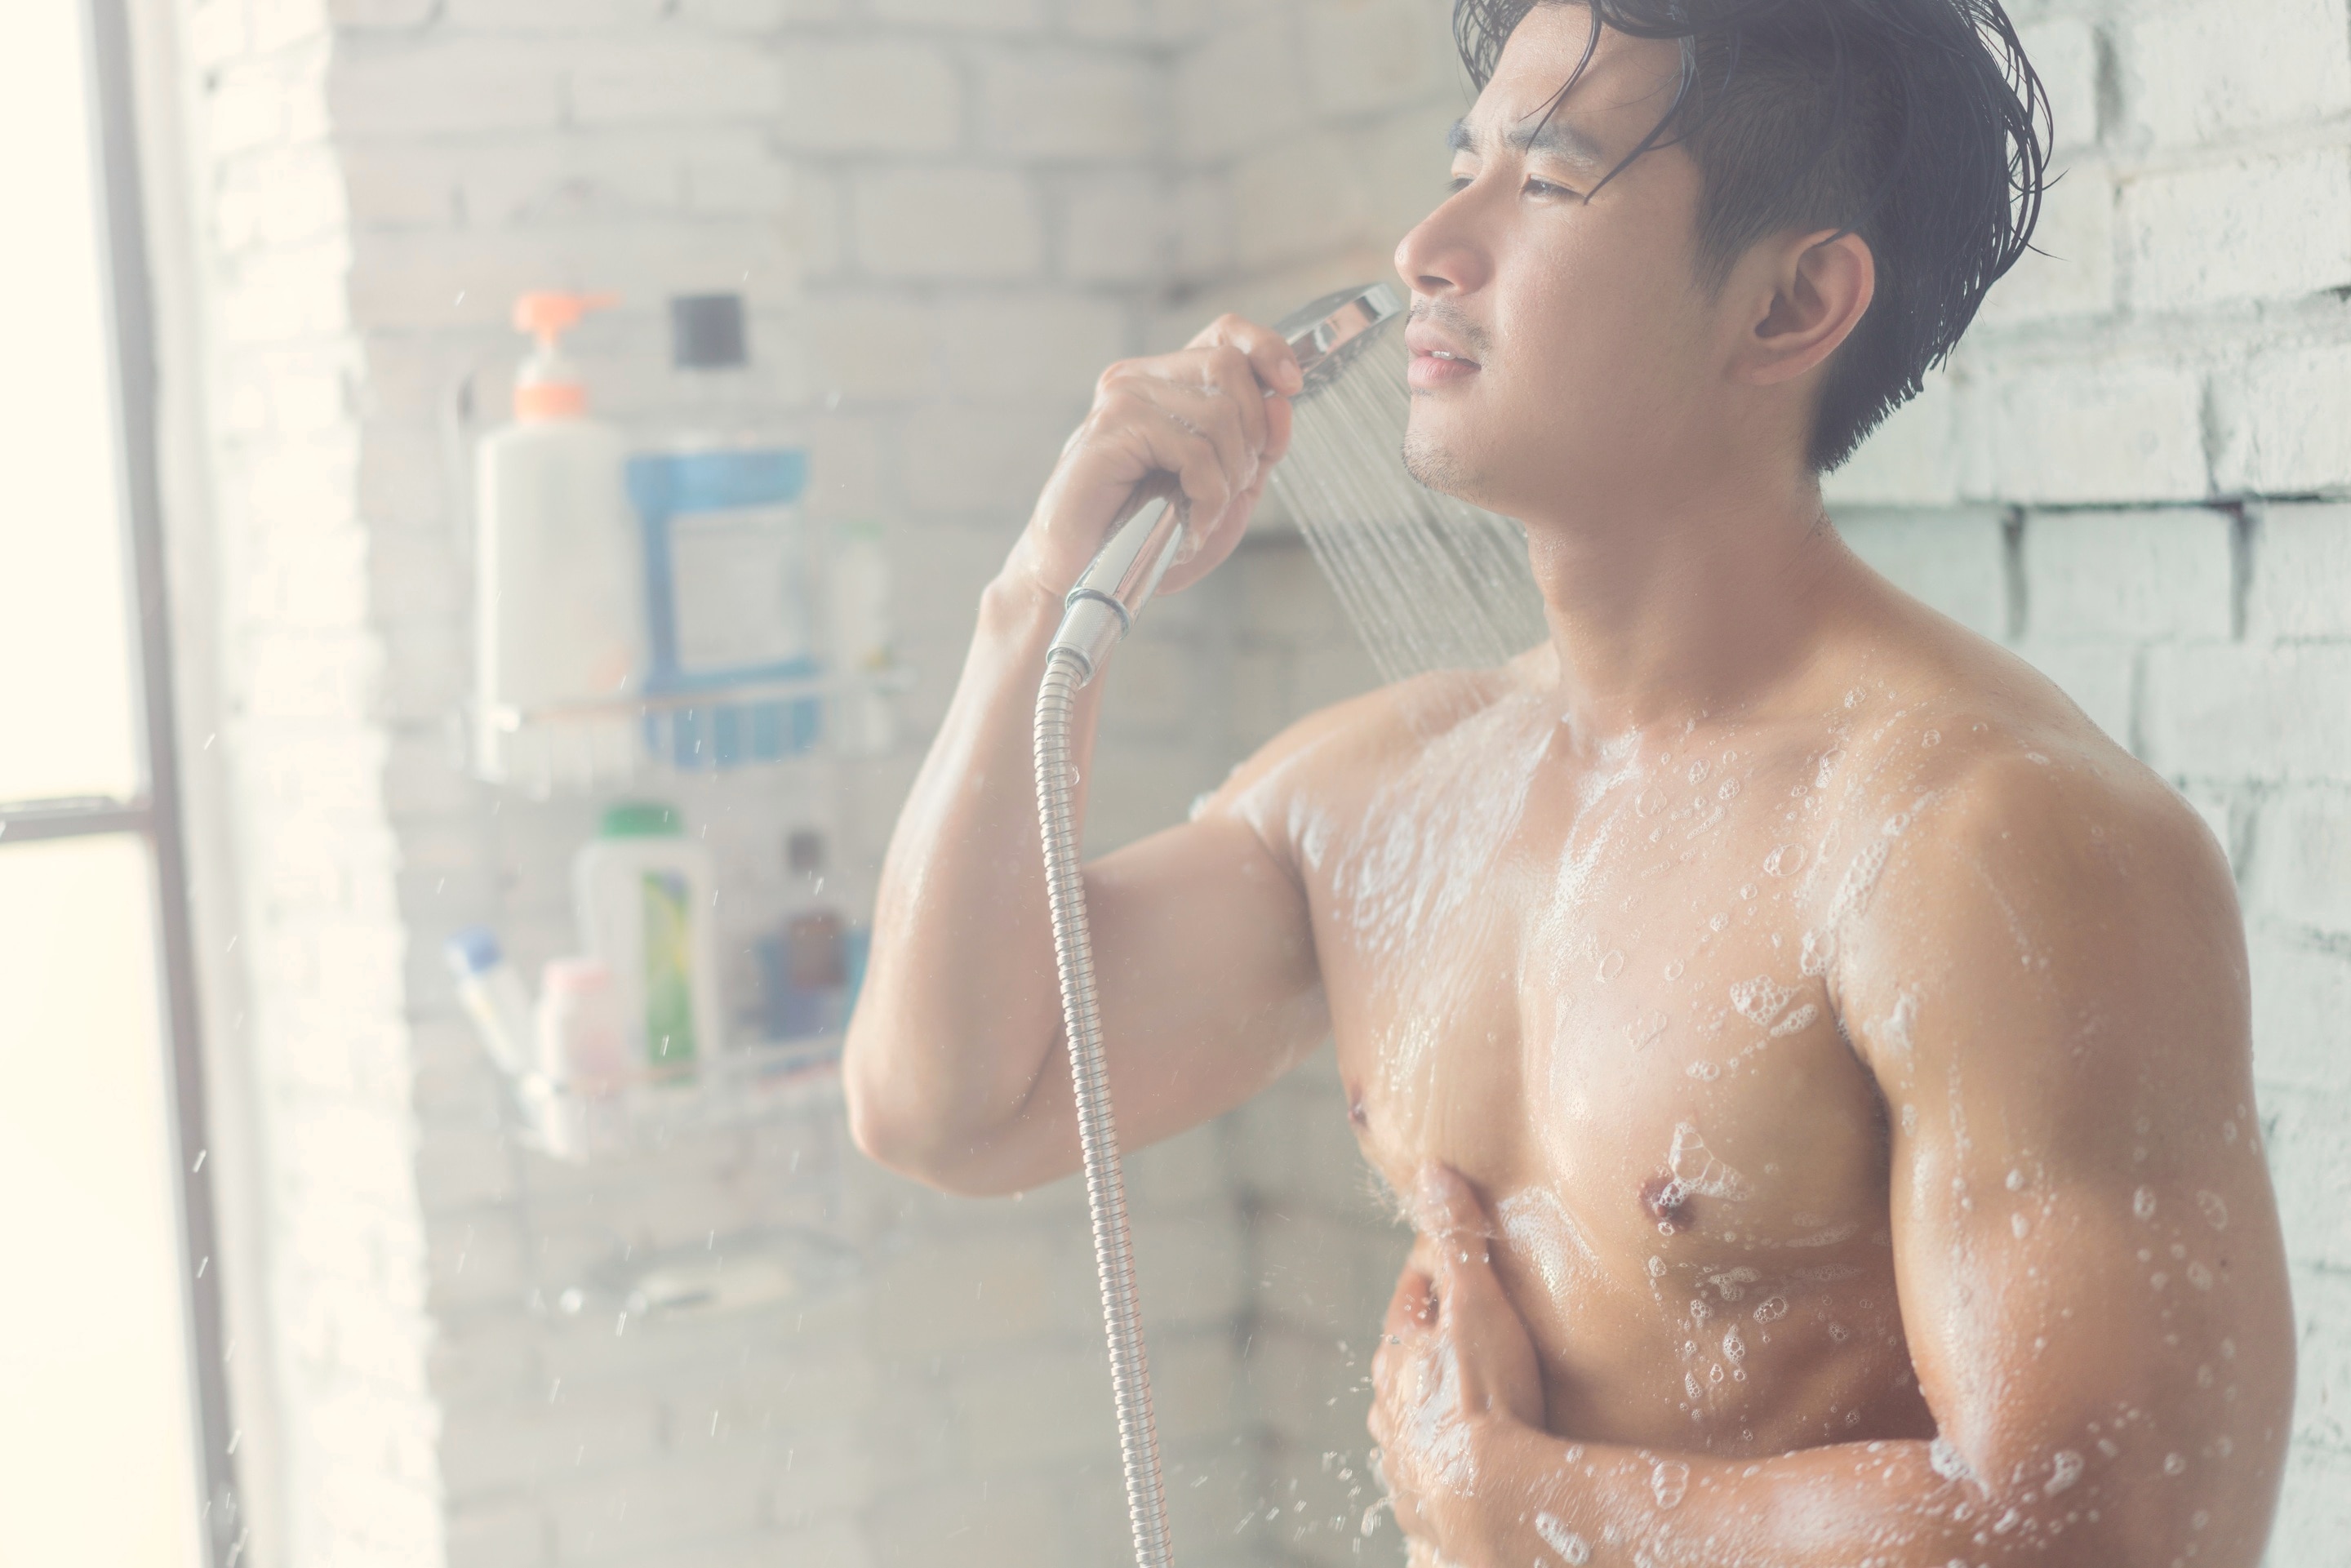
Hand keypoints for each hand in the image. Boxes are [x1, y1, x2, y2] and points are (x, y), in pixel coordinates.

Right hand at [1003, 315, 1301, 602]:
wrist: (1084, 573)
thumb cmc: (1146, 534)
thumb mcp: (1226, 488)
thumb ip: (1259, 445)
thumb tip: (1283, 399)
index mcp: (1166, 382)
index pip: (1227, 332)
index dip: (1267, 349)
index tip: (1291, 385)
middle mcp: (1140, 377)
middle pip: (1231, 368)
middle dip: (1251, 437)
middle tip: (1229, 489)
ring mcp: (1123, 397)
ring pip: (1219, 413)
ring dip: (1228, 477)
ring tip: (1204, 513)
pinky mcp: (1112, 427)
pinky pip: (1194, 450)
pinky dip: (1207, 496)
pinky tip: (1191, 523)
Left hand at [1369, 1164, 1546, 1559]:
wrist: (1488, 1498)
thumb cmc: (1484, 1394)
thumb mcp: (1478, 1302)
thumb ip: (1459, 1240)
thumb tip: (1433, 1172)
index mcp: (1396, 1354)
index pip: (1410, 1302)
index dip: (1433, 1282)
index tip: (1452, 1270)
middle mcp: (1387, 1407)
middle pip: (1407, 1364)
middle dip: (1432, 1349)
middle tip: (1469, 1340)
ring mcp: (1400, 1457)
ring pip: (1411, 1421)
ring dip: (1433, 1411)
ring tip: (1468, 1409)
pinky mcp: (1419, 1503)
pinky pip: (1428, 1475)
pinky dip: (1442, 1464)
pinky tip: (1463, 1471)